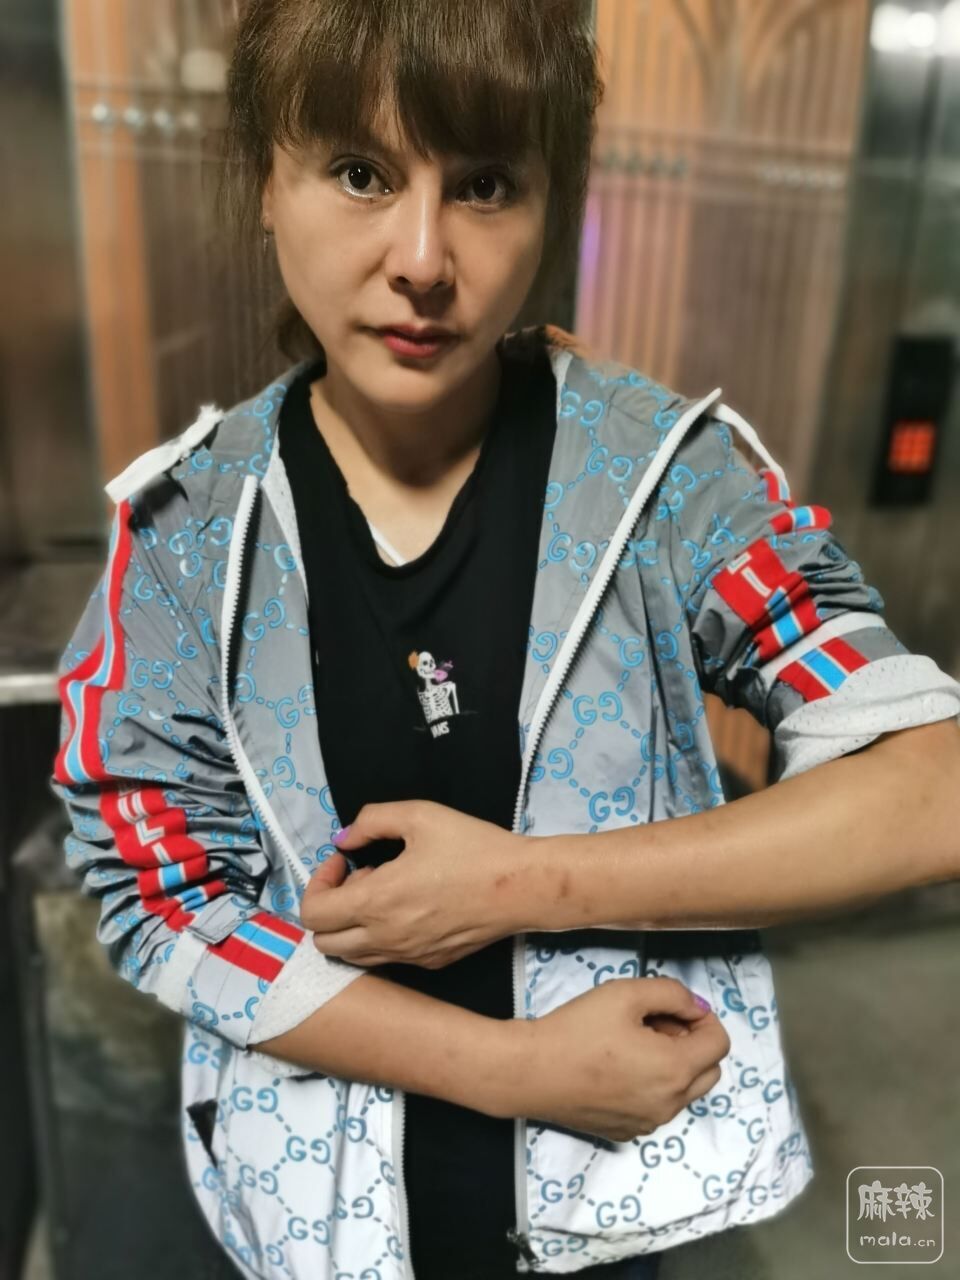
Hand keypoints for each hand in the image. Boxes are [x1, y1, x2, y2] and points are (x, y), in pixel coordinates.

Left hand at [301, 800, 529, 967]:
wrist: (522, 886)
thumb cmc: (473, 847)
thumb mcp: (420, 814)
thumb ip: (371, 820)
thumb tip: (344, 839)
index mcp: (377, 902)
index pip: (313, 913)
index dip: (318, 882)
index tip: (344, 860)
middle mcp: (385, 938)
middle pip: (324, 943)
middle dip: (329, 908)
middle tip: (360, 878)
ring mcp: (408, 956)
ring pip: (352, 957)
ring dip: (352, 926)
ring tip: (383, 893)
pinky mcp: (430, 964)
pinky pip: (387, 959)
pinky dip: (380, 937)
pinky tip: (409, 908)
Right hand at [504, 977, 729, 1141]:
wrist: (530, 1072)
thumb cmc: (578, 1028)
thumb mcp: (626, 993)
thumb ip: (672, 993)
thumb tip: (697, 1008)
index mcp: (676, 1070)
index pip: (720, 1043)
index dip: (703, 1018)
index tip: (673, 1008)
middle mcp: (670, 1104)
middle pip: (710, 1071)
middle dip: (692, 1043)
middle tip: (654, 1025)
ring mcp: (649, 1123)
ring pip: (684, 1091)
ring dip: (673, 1065)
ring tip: (632, 1044)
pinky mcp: (627, 1133)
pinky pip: (657, 1107)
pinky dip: (651, 1086)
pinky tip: (615, 1069)